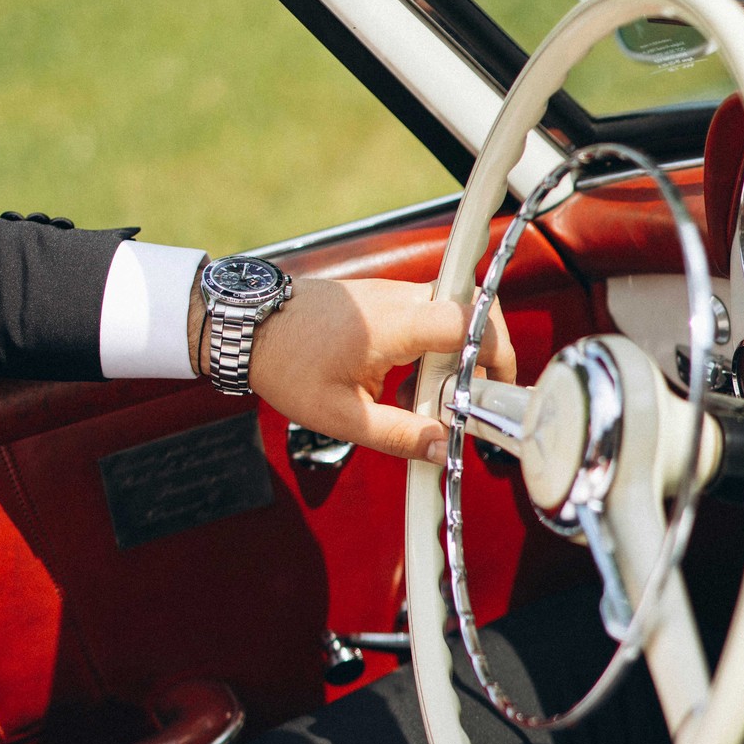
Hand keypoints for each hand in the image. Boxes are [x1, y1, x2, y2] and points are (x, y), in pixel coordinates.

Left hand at [189, 272, 516, 461]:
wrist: (247, 327)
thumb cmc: (287, 366)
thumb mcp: (342, 417)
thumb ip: (400, 435)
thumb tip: (443, 449)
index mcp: (393, 325)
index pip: (467, 322)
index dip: (494, 353)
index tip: (495, 388)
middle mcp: (400, 299)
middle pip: (473, 311)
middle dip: (484, 355)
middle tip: (467, 395)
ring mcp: (394, 294)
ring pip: (453, 316)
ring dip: (453, 358)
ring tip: (423, 397)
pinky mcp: (386, 299)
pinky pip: (429, 319)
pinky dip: (431, 351)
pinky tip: (404, 383)